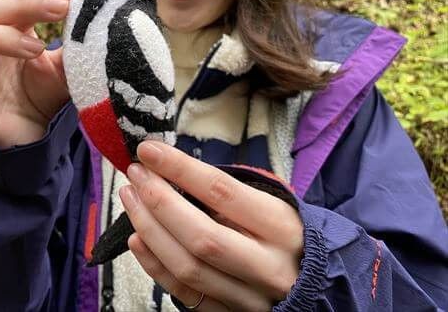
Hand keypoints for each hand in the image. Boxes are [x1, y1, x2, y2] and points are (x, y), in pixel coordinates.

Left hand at [120, 141, 303, 310]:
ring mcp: (249, 297)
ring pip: (188, 267)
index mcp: (280, 226)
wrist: (316, 284)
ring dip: (149, 229)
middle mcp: (267, 265)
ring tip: (130, 199)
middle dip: (158, 200)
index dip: (179, 168)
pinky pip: (184, 294)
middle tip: (135, 175)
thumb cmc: (283, 234)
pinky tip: (136, 239)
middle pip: (200, 234)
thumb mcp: (271, 205)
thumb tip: (168, 171)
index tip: (149, 150)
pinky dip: (154, 265)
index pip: (221, 191)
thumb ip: (226, 194)